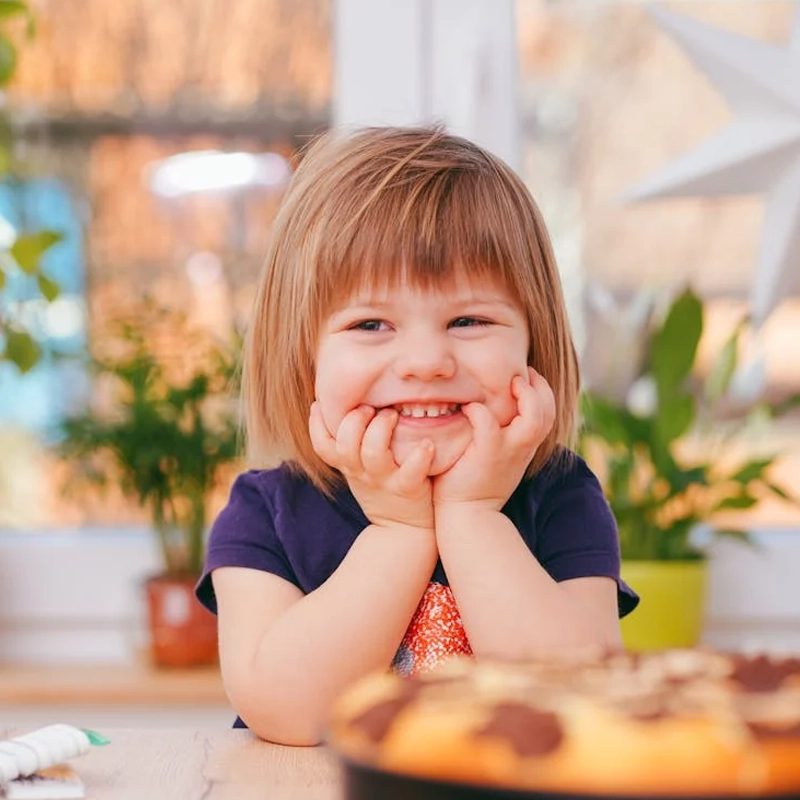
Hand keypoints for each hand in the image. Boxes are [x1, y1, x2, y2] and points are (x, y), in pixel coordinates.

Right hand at [309, 402, 435, 530]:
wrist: (403, 530)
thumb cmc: (382, 488)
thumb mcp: (358, 469)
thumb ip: (351, 443)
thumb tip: (345, 405)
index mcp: (348, 465)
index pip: (322, 445)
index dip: (316, 424)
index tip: (321, 403)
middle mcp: (361, 472)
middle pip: (345, 444)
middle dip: (354, 420)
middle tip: (370, 407)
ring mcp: (384, 480)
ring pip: (373, 453)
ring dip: (381, 429)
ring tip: (393, 415)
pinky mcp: (407, 489)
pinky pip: (411, 472)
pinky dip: (419, 456)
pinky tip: (427, 444)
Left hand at [432, 368, 554, 511]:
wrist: (467, 517)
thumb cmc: (474, 484)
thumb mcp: (496, 457)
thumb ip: (500, 435)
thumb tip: (489, 409)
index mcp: (525, 446)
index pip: (547, 413)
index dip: (541, 391)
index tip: (526, 377)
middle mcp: (522, 447)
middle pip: (548, 411)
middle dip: (539, 387)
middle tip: (521, 374)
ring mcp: (508, 451)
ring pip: (534, 418)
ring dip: (525, 395)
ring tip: (509, 383)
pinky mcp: (487, 455)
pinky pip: (488, 424)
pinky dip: (480, 411)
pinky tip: (469, 408)